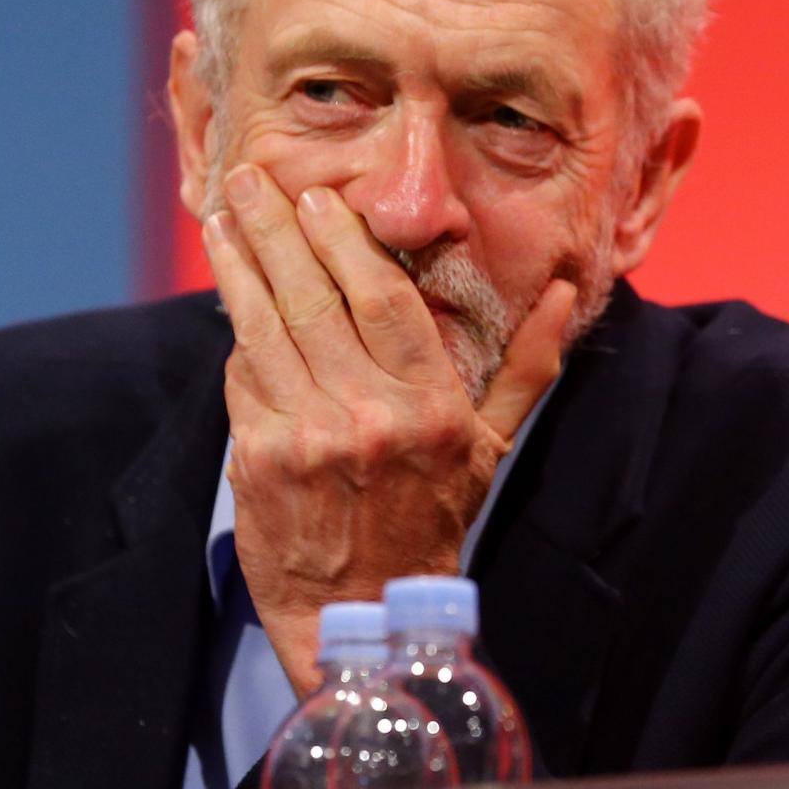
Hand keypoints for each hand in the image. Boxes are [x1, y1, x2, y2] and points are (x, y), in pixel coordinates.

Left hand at [199, 163, 575, 695]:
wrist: (363, 609)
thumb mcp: (493, 446)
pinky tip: (229, 297)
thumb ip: (528, 366)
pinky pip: (241, 379)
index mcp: (432, 407)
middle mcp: (370, 417)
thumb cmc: (432, 519)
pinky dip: (236, 338)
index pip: (382, 299)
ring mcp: (308, 438)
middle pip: (314, 299)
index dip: (344, 241)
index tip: (318, 196)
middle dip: (277, 231)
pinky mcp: (258, 460)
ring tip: (221, 217)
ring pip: (264, 329)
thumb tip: (567, 291)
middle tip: (251, 180)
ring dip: (237, 266)